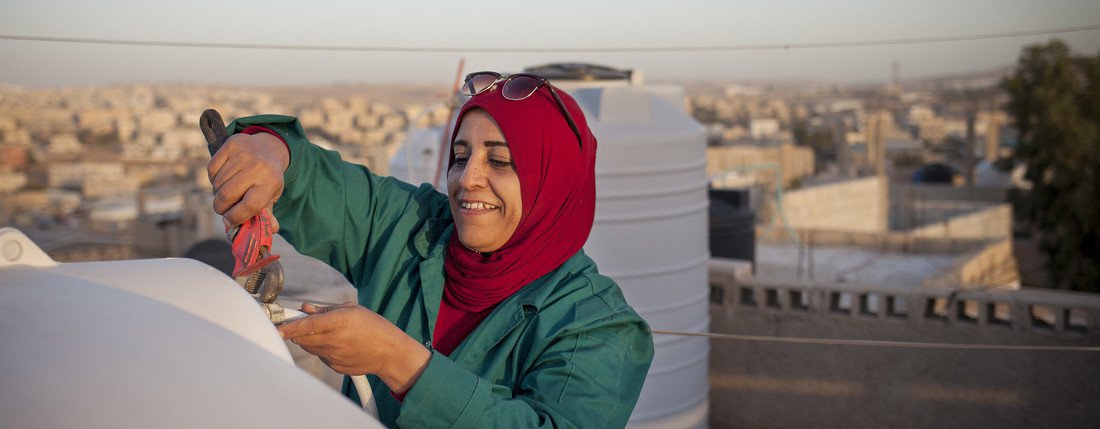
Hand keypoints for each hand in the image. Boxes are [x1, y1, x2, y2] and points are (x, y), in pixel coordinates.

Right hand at [207, 132, 289, 226]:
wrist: (268, 147)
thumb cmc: (268, 177)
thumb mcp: (273, 195)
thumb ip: (267, 214)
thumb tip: (269, 230)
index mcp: (271, 182)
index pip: (250, 205)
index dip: (236, 217)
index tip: (229, 221)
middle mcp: (257, 167)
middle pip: (227, 195)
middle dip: (221, 208)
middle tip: (223, 210)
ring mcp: (243, 154)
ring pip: (218, 183)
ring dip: (217, 194)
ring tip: (225, 194)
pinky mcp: (231, 145)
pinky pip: (212, 170)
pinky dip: (213, 179)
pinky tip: (222, 180)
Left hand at [278, 302, 430, 393]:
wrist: (389, 353)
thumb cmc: (373, 327)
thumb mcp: (352, 310)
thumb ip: (326, 309)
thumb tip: (305, 308)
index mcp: (339, 322)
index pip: (306, 325)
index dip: (288, 327)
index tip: (276, 327)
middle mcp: (334, 340)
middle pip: (302, 338)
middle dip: (298, 330)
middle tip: (304, 323)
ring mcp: (333, 356)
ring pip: (310, 347)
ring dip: (311, 339)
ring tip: (331, 333)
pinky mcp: (334, 367)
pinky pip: (321, 356)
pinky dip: (323, 349)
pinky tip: (340, 345)